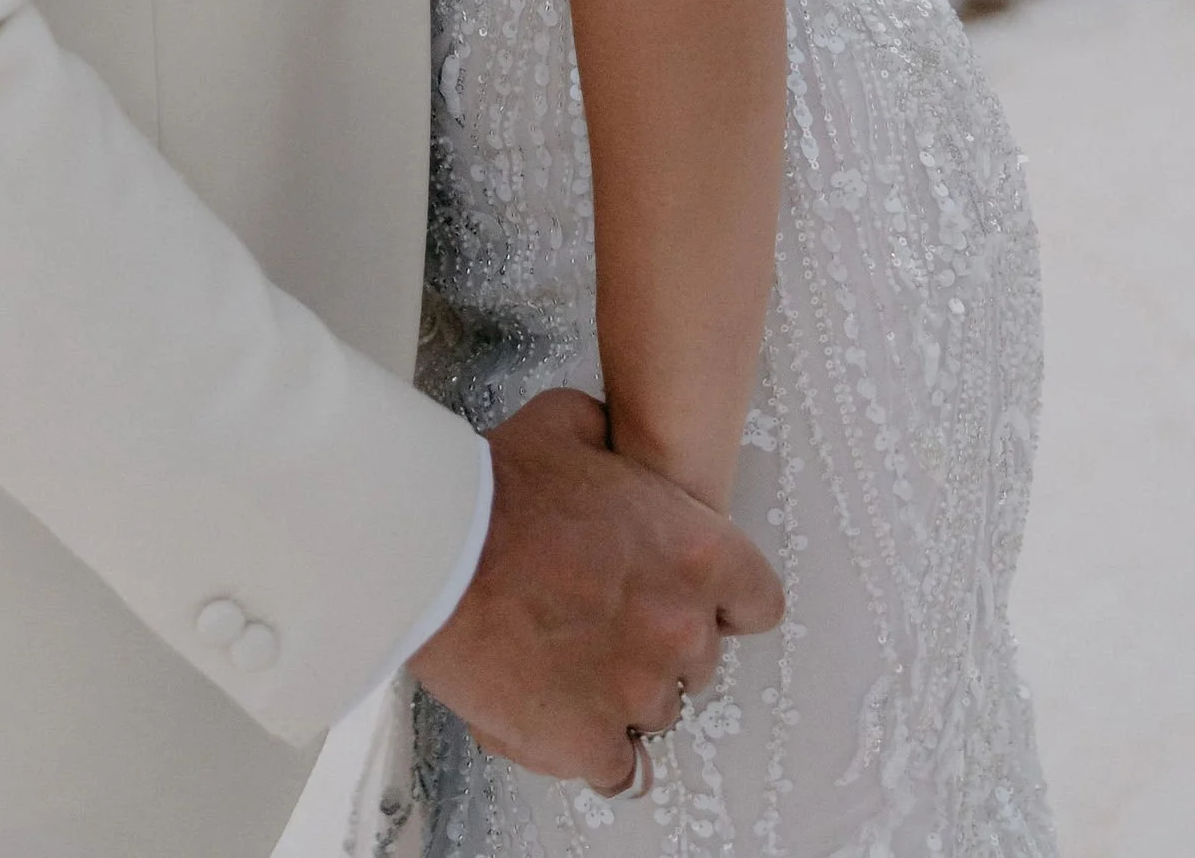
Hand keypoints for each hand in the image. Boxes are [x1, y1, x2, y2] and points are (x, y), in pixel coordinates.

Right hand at [407, 388, 781, 792]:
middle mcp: (682, 628)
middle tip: (603, 621)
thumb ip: (610, 438)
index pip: (758, 602)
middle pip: (700, 660)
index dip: (721, 602)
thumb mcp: (566, 423)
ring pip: (657, 712)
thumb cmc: (497, 491)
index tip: (689, 600)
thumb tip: (609, 439)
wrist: (437, 552)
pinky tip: (566, 724)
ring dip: (622, 694)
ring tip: (568, 663)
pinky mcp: (591, 741)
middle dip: (659, 643)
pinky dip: (595, 752)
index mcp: (697, 553)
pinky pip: (618, 770)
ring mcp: (640, 691)